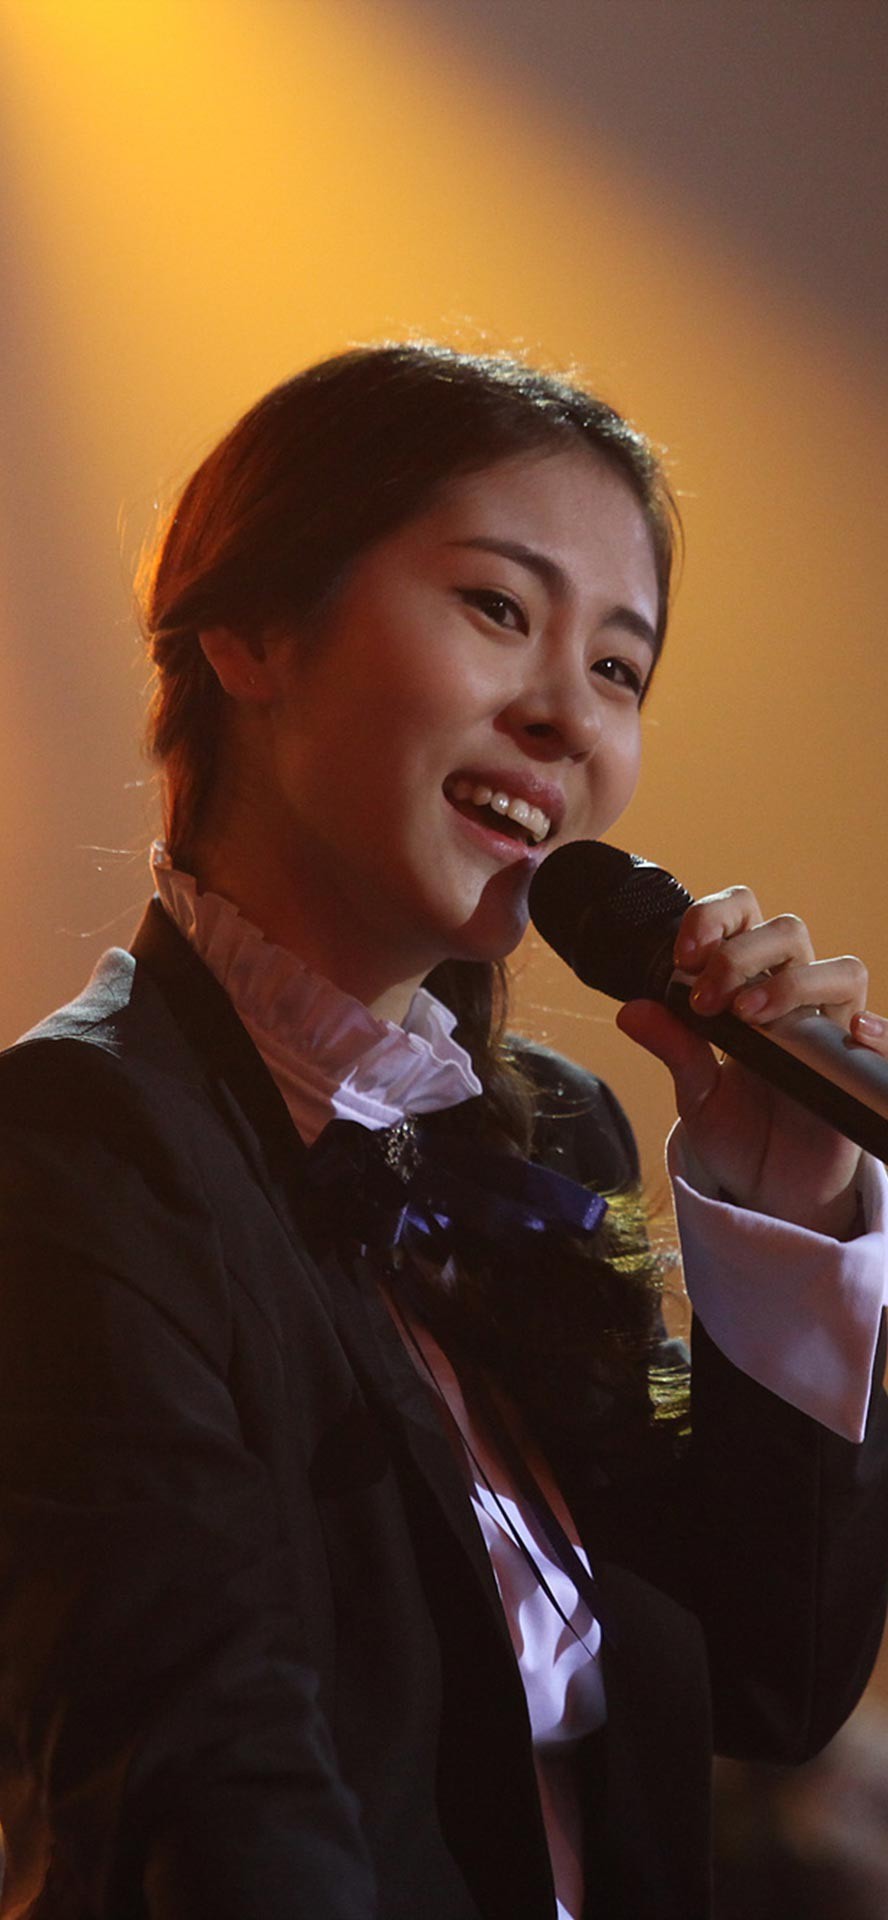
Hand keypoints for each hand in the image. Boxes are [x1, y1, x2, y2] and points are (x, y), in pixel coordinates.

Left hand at [616, 885, 873, 1236]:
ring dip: (793, 982)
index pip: (743, 917)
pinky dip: (879, 1031)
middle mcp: (793, 996)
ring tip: (750, 1016)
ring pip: (842, 970)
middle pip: (789, 931)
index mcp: (748, 985)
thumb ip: (674, 1047)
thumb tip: (631, 1010)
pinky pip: (884, 1039)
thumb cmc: (737, 1131)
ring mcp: (830, 1029)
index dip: (716, 918)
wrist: (770, 1188)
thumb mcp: (696, 1093)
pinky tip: (854, 1033)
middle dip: (742, 954)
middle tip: (707, 1000)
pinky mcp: (857, 1070)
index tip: (683, 955)